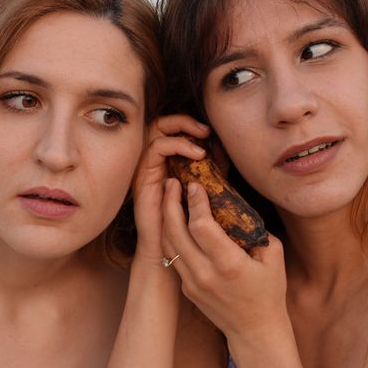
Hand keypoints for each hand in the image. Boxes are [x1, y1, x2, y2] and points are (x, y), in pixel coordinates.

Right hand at [132, 115, 209, 262]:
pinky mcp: (142, 176)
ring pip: (155, 129)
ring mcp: (146, 166)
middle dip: (184, 121)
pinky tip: (196, 156)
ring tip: (202, 145)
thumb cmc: (189, 220)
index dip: (189, 124)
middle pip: (160, 122)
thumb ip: (213, 168)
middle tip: (206, 131)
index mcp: (166, 160)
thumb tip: (224, 147)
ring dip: (181, 130)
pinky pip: (155, 149)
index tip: (211, 132)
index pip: (172, 127)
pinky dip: (177, 145)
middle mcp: (153, 160)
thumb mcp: (206, 187)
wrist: (171, 246)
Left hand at [161, 177, 288, 341]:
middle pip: (175, 231)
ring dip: (165, 218)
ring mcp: (192, 283)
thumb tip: (237, 206)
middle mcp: (205, 273)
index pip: (201, 226)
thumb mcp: (273, 256)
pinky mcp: (186, 288)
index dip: (195, 202)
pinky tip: (174, 221)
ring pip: (168, 244)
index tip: (195, 185)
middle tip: (173, 183)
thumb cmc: (269, 291)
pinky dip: (170, 235)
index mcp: (228, 264)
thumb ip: (254, 229)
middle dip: (171, 203)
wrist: (254, 330)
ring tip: (169, 197)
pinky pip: (173, 256)